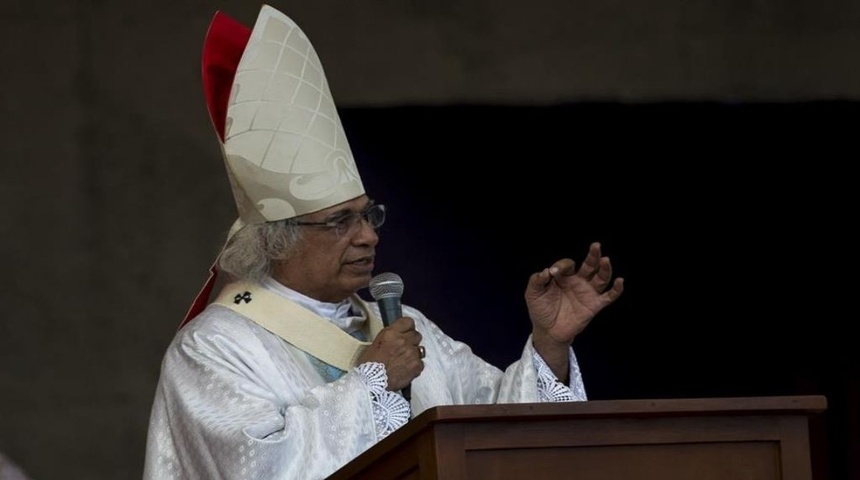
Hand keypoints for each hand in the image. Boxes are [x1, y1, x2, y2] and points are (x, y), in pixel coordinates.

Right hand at [357, 317, 423, 390]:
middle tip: (404, 349)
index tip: (405, 332)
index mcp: (391, 333)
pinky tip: (406, 370)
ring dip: (414, 354)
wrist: (372, 384)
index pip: (409, 322)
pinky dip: (415, 367)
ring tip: (404, 362)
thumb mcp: (375, 343)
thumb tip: (398, 336)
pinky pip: (421, 363)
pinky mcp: (417, 366)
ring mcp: (412, 353)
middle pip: (417, 335)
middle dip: (411, 341)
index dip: (408, 328)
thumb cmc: (369, 365)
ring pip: (420, 349)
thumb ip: (390, 337)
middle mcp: (403, 340)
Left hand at [526, 242, 623, 359]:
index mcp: (563, 276)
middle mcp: (578, 281)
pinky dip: (616, 289)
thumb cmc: (540, 310)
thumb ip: (536, 280)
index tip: (553, 272)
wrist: (548, 331)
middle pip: (589, 265)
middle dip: (593, 255)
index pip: (568, 264)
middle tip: (596, 246)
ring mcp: (587, 293)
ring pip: (601, 278)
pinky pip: (609, 296)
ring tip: (605, 260)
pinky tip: (620, 281)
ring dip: (605, 269)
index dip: (562, 265)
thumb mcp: (532, 293)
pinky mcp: (594, 305)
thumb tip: (547, 271)